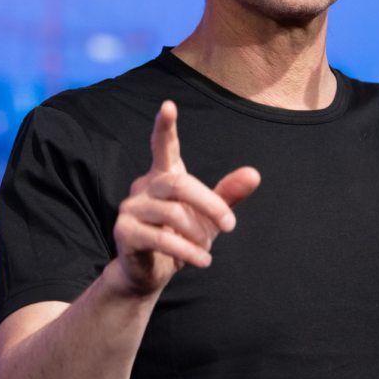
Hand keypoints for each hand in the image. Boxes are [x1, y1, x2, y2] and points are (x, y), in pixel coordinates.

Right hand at [110, 100, 260, 296]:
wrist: (151, 273)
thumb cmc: (181, 236)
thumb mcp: (208, 216)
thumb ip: (228, 195)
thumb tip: (254, 174)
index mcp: (164, 175)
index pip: (163, 146)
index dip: (165, 126)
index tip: (169, 105)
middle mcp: (144, 186)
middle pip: (179, 184)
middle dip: (209, 204)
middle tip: (230, 225)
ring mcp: (131, 208)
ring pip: (172, 213)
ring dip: (197, 234)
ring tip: (207, 248)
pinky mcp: (124, 232)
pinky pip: (161, 239)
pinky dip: (187, 251)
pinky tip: (202, 260)